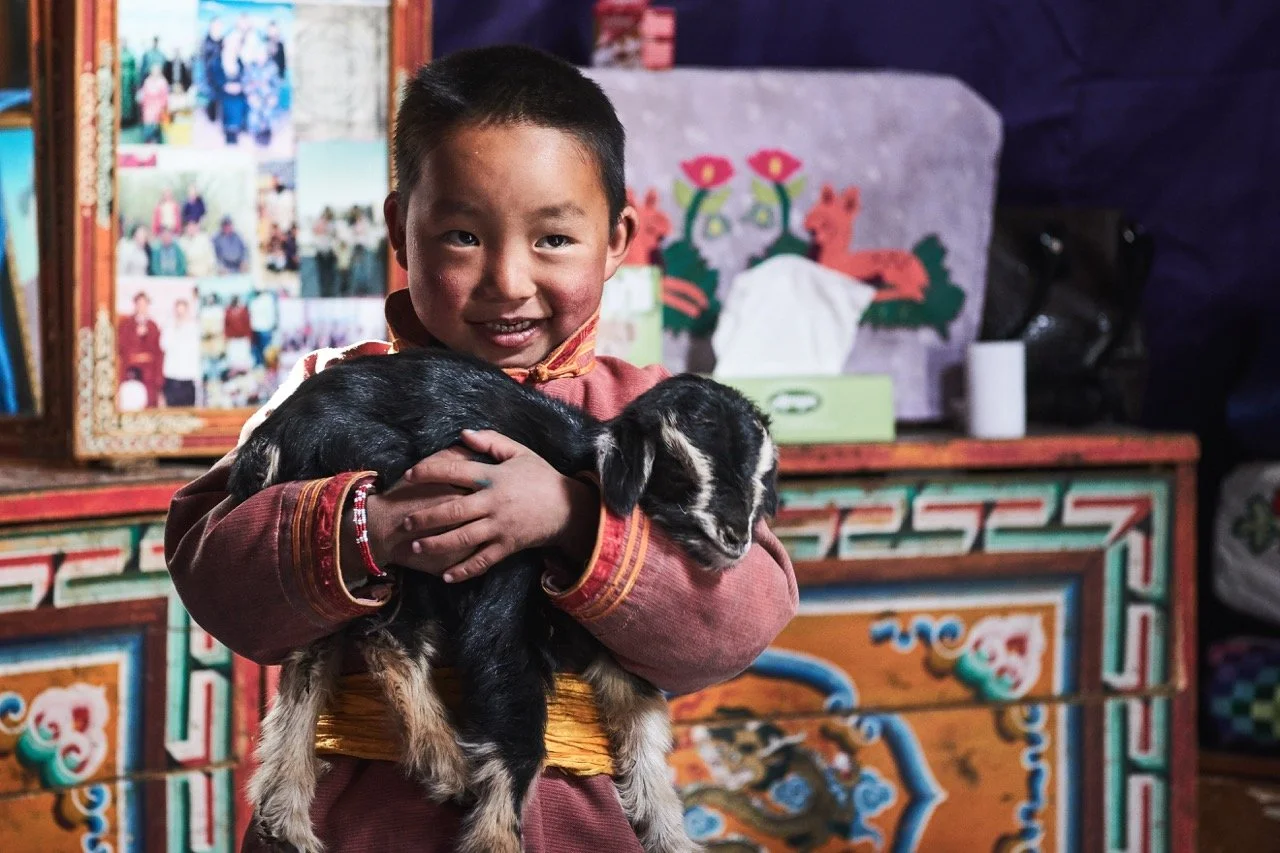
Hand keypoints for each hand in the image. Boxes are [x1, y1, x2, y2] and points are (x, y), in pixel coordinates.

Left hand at [380, 430, 596, 583]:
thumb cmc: (541, 477)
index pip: (455, 471)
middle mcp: (494, 503)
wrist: (568, 509)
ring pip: (463, 538)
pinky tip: (446, 576)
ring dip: (437, 543)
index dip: (429, 472)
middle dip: (426, 516)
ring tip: (417, 547)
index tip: (408, 475)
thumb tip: (463, 433)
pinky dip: (464, 570)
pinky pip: (482, 561)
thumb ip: (491, 441)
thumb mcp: (520, 452)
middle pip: (453, 510)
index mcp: (493, 477)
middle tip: (405, 522)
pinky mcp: (507, 546)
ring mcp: (500, 527)